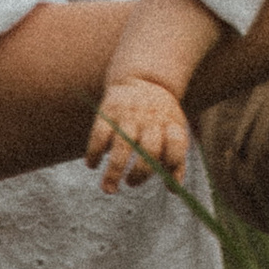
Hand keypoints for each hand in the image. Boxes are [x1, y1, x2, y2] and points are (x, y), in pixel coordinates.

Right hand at [85, 74, 191, 190]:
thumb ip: (176, 160)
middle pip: (150, 149)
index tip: (163, 178)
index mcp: (171, 125)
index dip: (172, 163)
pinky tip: (92, 165)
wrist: (144, 79)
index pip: (177, 145)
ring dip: (114, 171)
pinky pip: (99, 134)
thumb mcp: (175, 131)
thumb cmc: (161, 116)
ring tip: (108, 189)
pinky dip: (94, 152)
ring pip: (122, 145)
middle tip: (130, 184)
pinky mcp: (108, 111)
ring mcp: (129, 115)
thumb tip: (173, 190)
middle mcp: (151, 121)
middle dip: (140, 173)